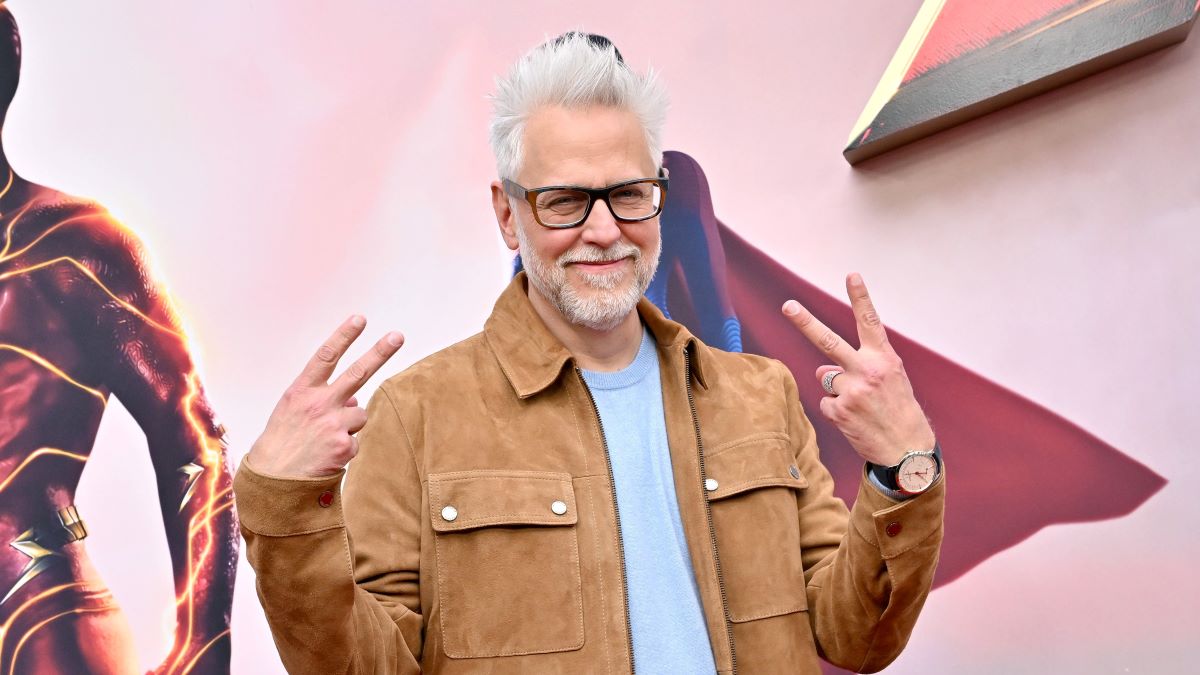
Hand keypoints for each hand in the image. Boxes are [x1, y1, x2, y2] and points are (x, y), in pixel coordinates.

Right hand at [246, 315, 403, 478]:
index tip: (360, 318)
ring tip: (324, 440)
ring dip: (349, 426)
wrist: (273, 481)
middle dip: (380, 353)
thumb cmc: (283, 442)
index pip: (325, 357)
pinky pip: (356, 441)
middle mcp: (318, 404)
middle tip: (397, 336)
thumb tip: (355, 399)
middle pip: (357, 373)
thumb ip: (322, 399)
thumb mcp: (293, 411)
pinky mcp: (344, 446)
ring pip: (360, 415)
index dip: (343, 336)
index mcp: (301, 391)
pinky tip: (327, 456)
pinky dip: (345, 448)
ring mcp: (332, 424)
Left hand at [781, 273, 933, 466]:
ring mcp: (851, 391)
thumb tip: (821, 368)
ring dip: (838, 388)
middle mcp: (867, 371)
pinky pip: (826, 402)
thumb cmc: (898, 409)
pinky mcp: (839, 411)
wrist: (907, 449)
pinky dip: (836, 409)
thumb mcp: (889, 379)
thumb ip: (858, 365)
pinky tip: (855, 419)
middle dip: (805, 322)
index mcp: (884, 359)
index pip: (869, 322)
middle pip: (829, 341)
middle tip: (787, 305)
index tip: (851, 275)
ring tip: (861, 404)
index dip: (860, 297)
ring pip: (826, 377)